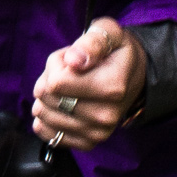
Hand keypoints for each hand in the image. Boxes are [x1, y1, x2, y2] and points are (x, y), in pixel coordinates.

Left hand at [30, 18, 147, 150]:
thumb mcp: (108, 32)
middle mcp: (106, 115)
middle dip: (48, 80)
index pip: (56, 83)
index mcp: (112, 87)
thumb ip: (91, 42)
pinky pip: (49, 135)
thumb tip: (73, 60)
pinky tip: (60, 106)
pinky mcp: (87, 143)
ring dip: (47, 98)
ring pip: (44, 116)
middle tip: (67, 71)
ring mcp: (97, 132)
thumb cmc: (115, 51)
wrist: (132, 76)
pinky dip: (46, 118)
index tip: (68, 58)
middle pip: (48, 99)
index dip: (55, 64)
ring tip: (67, 87)